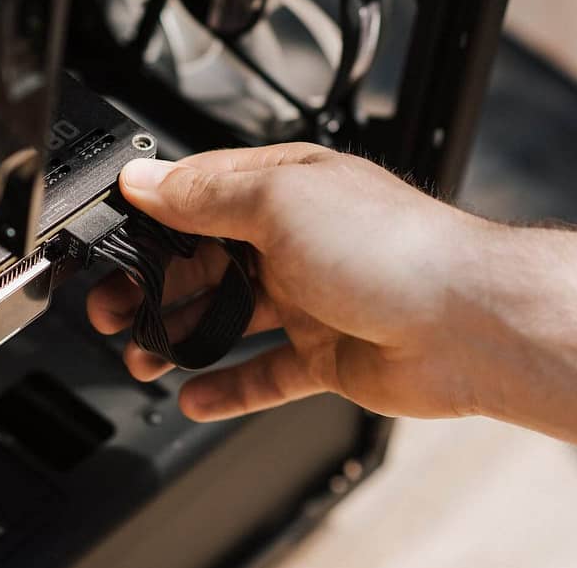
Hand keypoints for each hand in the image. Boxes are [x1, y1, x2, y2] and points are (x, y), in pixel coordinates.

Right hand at [87, 143, 488, 421]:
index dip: (147, 220)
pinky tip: (194, 397)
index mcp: (282, 188)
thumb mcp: (280, 201)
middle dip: (152, 287)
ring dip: (179, 338)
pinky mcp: (326, 354)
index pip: (195, 197)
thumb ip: (205, 195)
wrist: (469, 323)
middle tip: (112, 312)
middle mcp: (293, 240)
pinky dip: (227, 387)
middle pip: (203, 263)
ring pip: (227, 320)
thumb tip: (145, 179)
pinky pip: (263, 374)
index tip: (107, 243)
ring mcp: (310, 299)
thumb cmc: (393, 248)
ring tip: (141, 358)